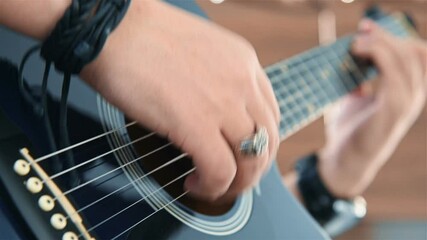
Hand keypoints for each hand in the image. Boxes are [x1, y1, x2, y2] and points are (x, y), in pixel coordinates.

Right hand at [80, 1, 279, 200]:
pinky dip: (211, 188)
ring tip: (212, 187)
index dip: (258, 144)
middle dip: (252, 170)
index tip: (240, 155)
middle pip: (267, 141)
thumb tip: (212, 113)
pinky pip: (220, 171)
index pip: (270, 115)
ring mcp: (223, 102)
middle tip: (230, 181)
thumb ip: (216, 80)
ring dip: (235, 184)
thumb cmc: (141, 36)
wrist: (111, 25)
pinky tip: (193, 184)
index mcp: (244, 62)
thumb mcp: (198, 51)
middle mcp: (243, 82)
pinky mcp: (196, 123)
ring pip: (251, 161)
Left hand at [318, 19, 425, 197]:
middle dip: (386, 35)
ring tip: (356, 44)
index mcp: (406, 91)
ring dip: (381, 45)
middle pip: (412, 52)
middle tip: (361, 30)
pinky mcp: (393, 112)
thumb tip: (352, 60)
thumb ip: (358, 82)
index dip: (394, 35)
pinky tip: (359, 54)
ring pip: (407, 60)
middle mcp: (412, 96)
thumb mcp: (353, 100)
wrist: (344, 161)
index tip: (366, 26)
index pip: (415, 54)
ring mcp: (406, 105)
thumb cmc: (349, 130)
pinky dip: (379, 58)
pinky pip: (395, 77)